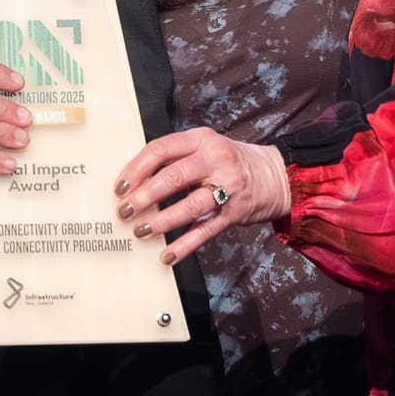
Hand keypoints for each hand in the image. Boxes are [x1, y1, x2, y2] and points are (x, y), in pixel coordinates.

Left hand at [113, 127, 289, 264]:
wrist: (275, 176)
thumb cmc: (230, 162)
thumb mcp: (204, 148)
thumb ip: (175, 159)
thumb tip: (134, 183)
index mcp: (201, 139)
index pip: (160, 149)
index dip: (135, 170)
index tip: (119, 188)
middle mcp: (215, 160)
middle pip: (172, 177)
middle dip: (143, 197)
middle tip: (124, 212)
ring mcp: (227, 187)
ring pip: (189, 206)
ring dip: (161, 221)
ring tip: (141, 231)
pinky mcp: (234, 212)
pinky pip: (205, 231)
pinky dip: (184, 246)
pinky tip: (167, 255)